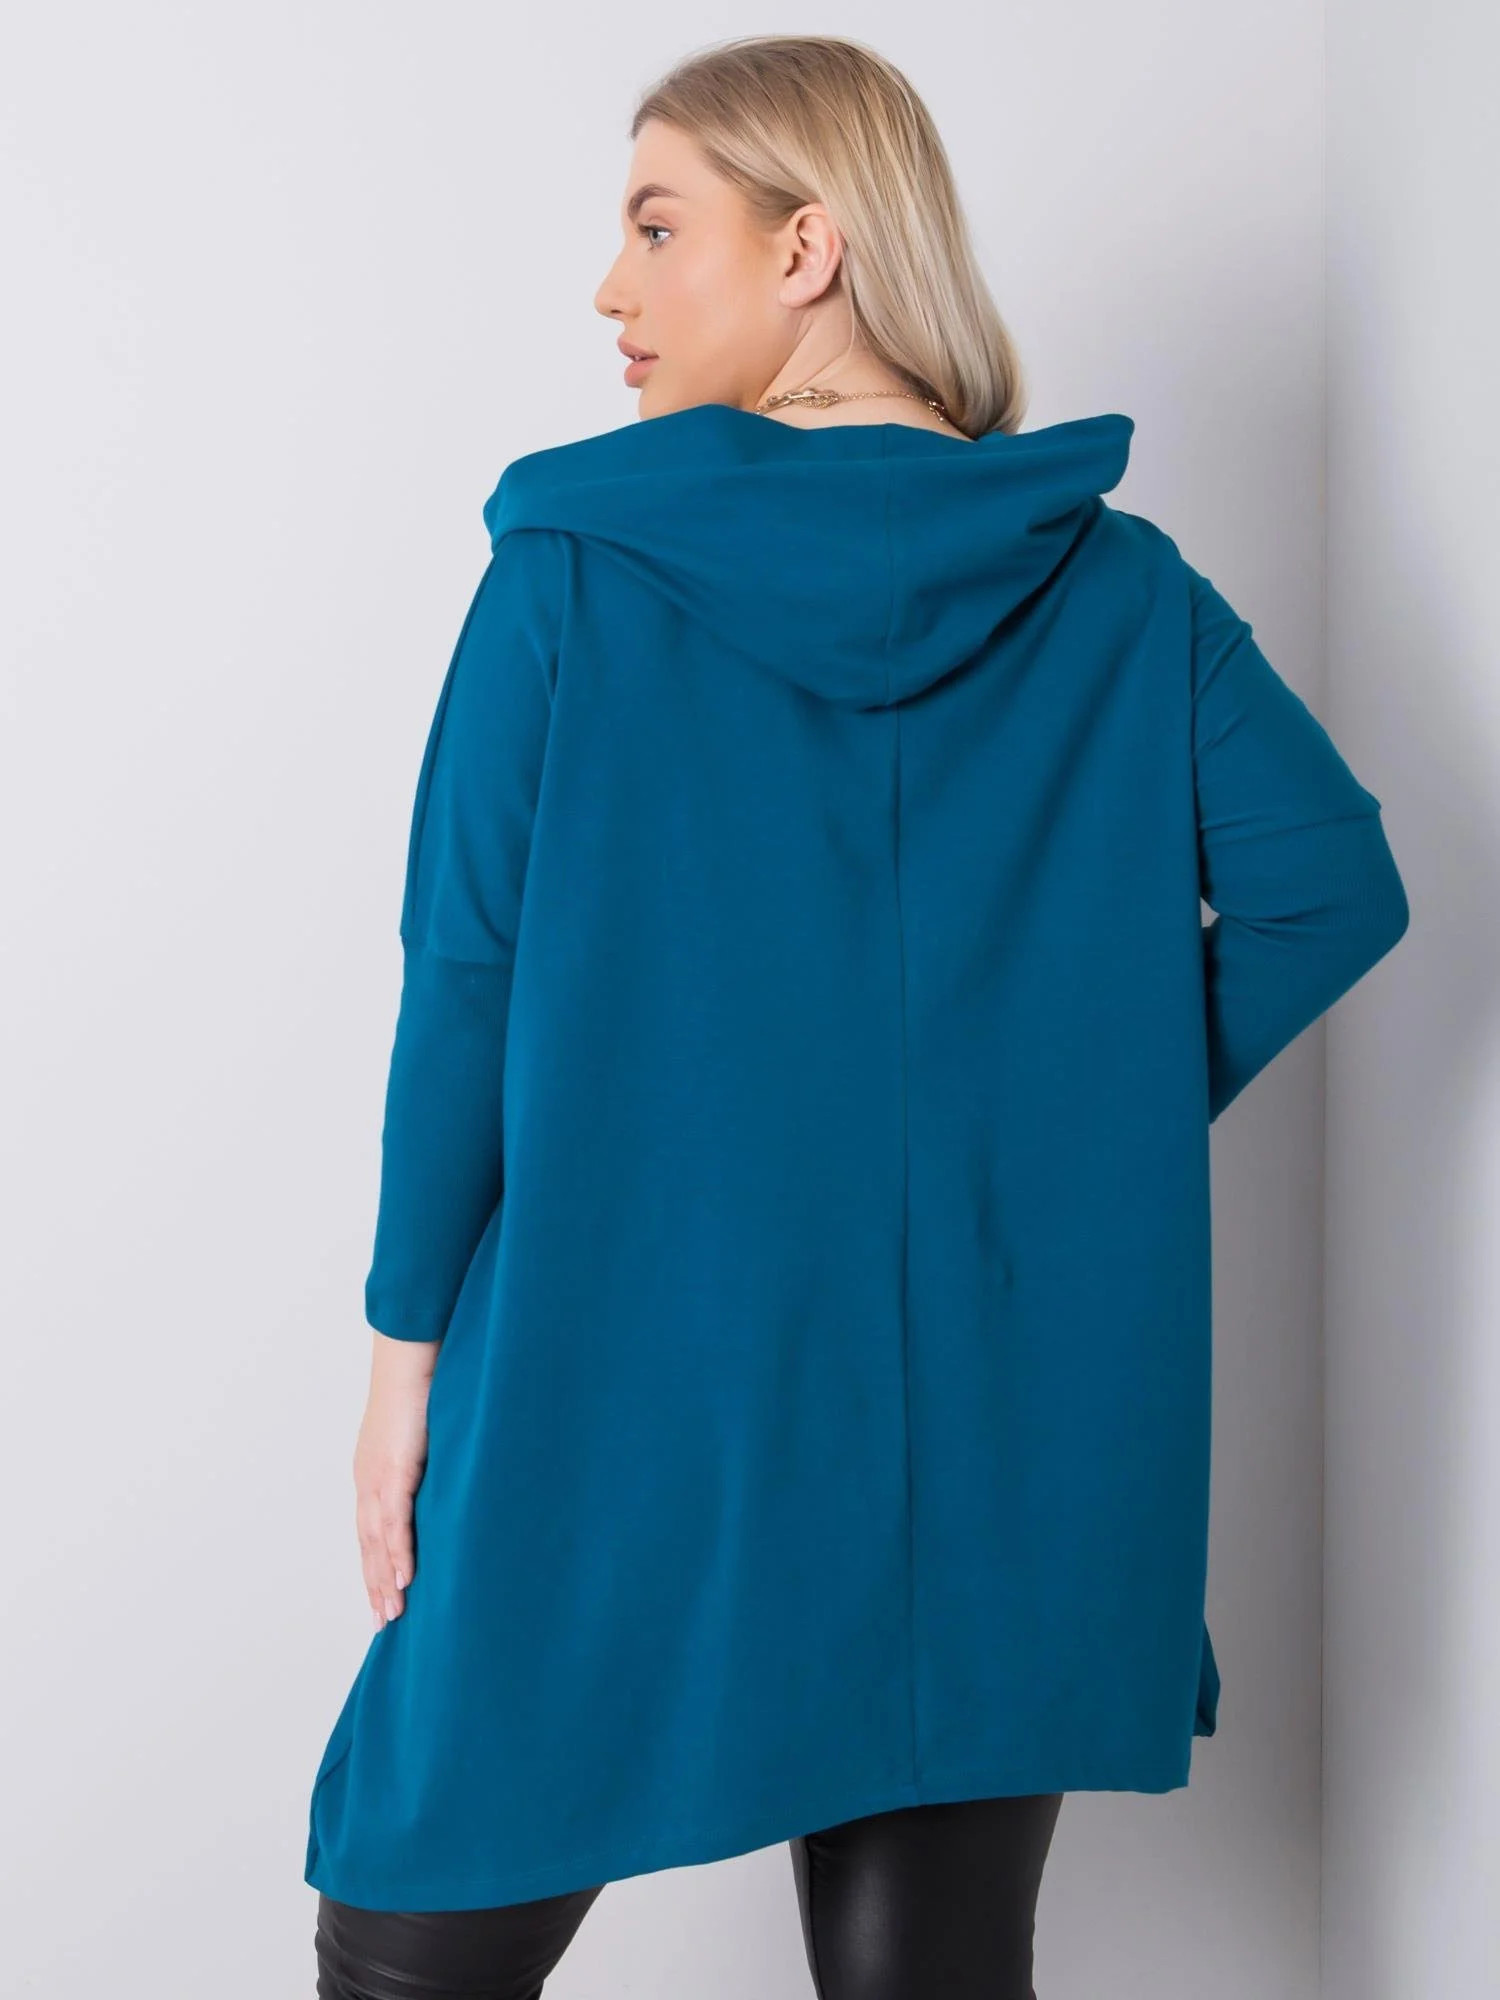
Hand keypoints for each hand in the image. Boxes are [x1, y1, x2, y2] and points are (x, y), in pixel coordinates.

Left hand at [354, 1332, 438, 1627]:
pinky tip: (405, 1580)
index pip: (372, 1531)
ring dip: (385, 1581)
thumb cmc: (424, 1384)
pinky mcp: (393, 1470)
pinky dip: (399, 1553)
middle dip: (376, 1585)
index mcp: (374, 1472)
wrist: (412, 1353)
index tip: (384, 1596)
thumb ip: (431, 1459)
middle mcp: (369, 1480)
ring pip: (378, 1542)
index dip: (377, 1565)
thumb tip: (452, 1477)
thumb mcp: (427, 1432)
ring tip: (394, 1615)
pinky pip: (396, 1522)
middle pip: (369, 1545)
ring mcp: (378, 1477)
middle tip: (384, 1623)